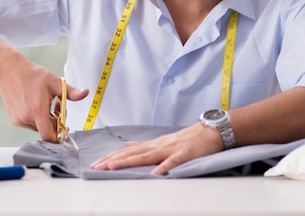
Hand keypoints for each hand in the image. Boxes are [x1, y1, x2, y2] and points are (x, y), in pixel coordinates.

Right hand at [0, 60, 87, 141]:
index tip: (63, 128)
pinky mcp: (14, 119)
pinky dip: (36, 118)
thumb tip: (85, 93)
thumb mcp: (54, 82)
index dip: (58, 135)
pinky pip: (30, 124)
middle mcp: (26, 117)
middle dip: (54, 121)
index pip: (48, 135)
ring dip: (45, 119)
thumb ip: (71, 91)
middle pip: (45, 130)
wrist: (9, 71)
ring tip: (46, 104)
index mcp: (37, 110)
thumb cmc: (31, 75)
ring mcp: (18, 120)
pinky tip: (36, 105)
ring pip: (38, 127)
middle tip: (57, 106)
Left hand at [91, 123, 223, 174]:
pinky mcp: (184, 154)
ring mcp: (170, 149)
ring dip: (129, 161)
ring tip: (113, 167)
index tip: (96, 163)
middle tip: (97, 166)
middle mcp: (157, 146)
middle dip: (113, 160)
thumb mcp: (161, 141)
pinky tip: (154, 174)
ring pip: (146, 156)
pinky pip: (172, 162)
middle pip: (132, 155)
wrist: (208, 131)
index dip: (111, 157)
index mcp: (152, 145)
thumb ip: (143, 145)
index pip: (127, 153)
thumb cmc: (186, 138)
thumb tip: (127, 146)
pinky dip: (163, 167)